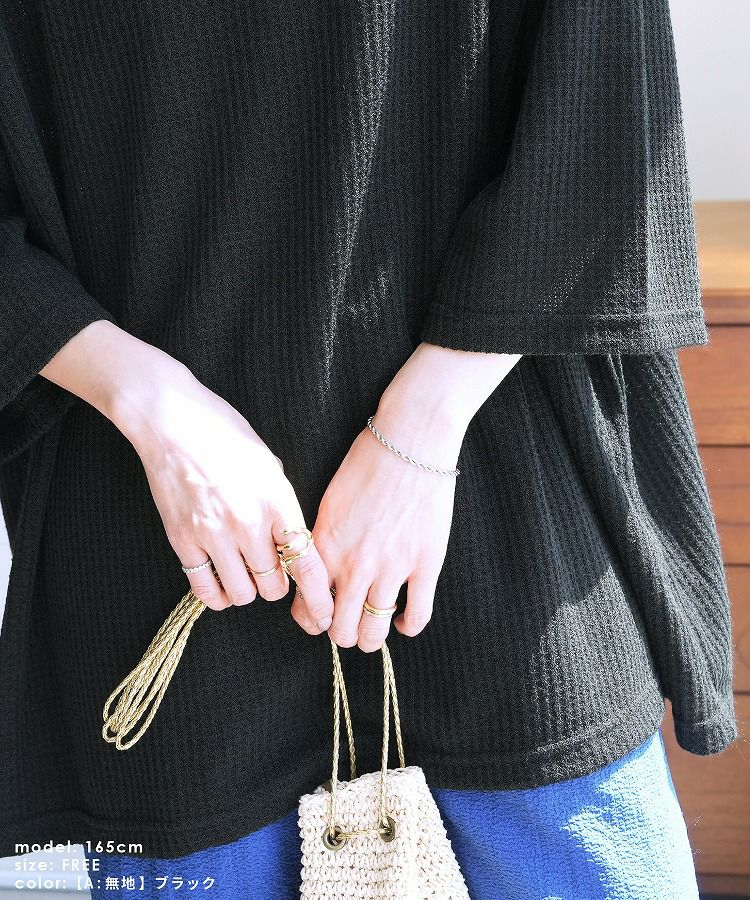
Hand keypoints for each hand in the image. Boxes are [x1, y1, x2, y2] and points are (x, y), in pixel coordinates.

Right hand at [39, 320, 334, 617]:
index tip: (323, 611)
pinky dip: (217, 595)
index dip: (318, 596)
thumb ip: (282, 505)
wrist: (172, 421)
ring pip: (242, 594)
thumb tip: (290, 539)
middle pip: (274, 586)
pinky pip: (205, 590)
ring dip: (248, 590)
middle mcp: (248, 523)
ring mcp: (213, 535)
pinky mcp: (182, 540)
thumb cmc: (224, 433)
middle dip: (278, 584)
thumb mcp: (269, 465)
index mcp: (277, 501)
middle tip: (273, 571)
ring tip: (245, 573)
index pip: (306, 563)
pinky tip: (221, 584)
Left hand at [293, 399, 462, 650]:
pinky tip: (403, 620)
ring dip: (370, 638)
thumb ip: (322, 540)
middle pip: (340, 629)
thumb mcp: (330, 500)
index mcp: (325, 547)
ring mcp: (391, 568)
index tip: (321, 616)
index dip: (312, 619)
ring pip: (373, 632)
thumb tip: (318, 568)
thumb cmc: (368, 461)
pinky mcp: (425, 565)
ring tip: (374, 629)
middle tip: (349, 624)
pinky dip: (407, 627)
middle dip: (341, 633)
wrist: (410, 441)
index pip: (307, 606)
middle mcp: (353, 565)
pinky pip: (416, 616)